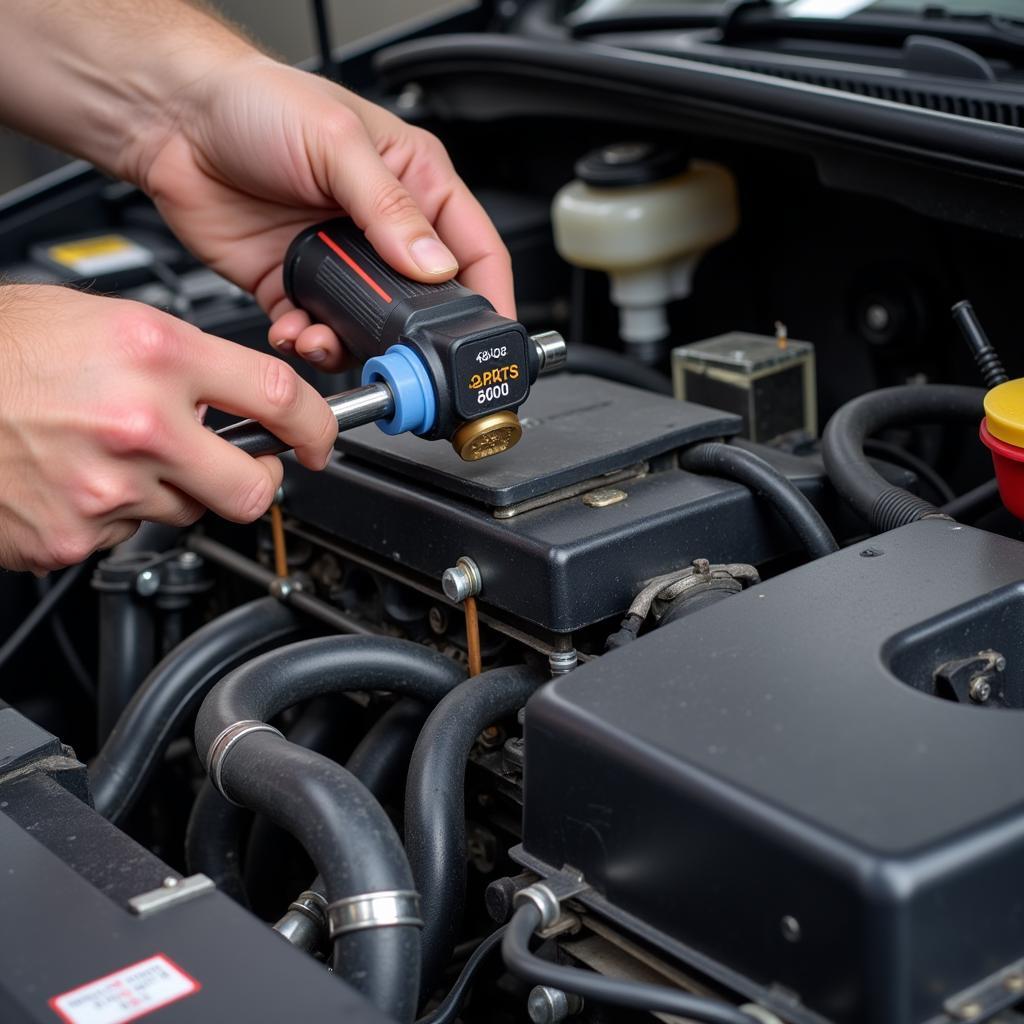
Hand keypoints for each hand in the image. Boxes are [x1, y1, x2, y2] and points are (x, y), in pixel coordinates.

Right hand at [0, 286, 336, 572]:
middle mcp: (140, 424)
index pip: (280, 397)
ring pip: (185, 511)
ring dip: (170, 490)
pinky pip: (125, 534)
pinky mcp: (73, 537)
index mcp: (154, 354)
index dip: (317, 425)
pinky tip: (76, 476)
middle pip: (251, 489)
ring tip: (113, 451)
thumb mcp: (102, 321)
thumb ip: (180, 360)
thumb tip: (235, 397)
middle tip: (234, 465)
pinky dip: (113, 512)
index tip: (320, 438)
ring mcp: (106, 488)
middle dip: (251, 480)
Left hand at [138, 57, 513, 372]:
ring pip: (372, 328)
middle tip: (406, 359)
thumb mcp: (339, 143)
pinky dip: (309, 345)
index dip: (491, 298)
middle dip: (416, 337)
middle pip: (425, 303)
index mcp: (415, 185)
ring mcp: (340, 262)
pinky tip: (295, 330)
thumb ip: (390, 209)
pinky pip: (317, 334)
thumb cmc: (256, 101)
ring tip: (330, 338)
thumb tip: (435, 266)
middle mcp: (383, 229)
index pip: (475, 251)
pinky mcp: (296, 286)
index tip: (492, 340)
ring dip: (356, 346)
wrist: (174, 120)